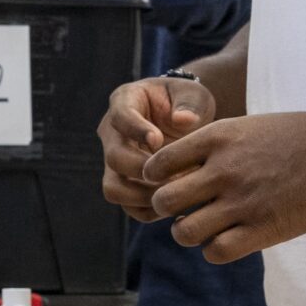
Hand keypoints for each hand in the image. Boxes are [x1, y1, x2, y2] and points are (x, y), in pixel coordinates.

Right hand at [98, 77, 218, 221]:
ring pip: (114, 188)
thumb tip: (185, 120)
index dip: (136, 130)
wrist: (187, 122)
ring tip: (177, 192)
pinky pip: (129, 207)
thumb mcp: (193, 95)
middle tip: (176, 175)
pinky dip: (152, 210)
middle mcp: (112, 134)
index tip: (159, 140)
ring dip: (145, 196)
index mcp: (124, 102)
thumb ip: (190, 104)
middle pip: (114, 157)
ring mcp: (115, 163)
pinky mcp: (125, 185)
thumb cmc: (187, 103)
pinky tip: (177, 204)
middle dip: (145, 170)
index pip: (120, 117)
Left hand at [142, 110, 305, 263]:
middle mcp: (224, 170)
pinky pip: (216, 251)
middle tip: (179, 208)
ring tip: (198, 227)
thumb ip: (207, 146)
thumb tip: (172, 170)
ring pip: (185, 232)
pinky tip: (223, 240)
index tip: (163, 181)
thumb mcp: (243, 127)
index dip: (154, 177)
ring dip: (186, 232)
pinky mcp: (264, 229)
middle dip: (164, 208)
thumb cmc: (290, 138)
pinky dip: (213, 250)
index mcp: (217, 138)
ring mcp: (243, 201)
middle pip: (164, 201)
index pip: (158, 164)